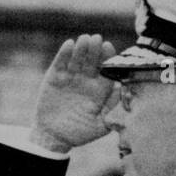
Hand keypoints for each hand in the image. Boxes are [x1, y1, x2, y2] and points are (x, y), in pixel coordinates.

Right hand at [29, 36, 118, 152]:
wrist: (53, 136)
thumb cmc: (79, 133)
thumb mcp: (99, 126)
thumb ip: (111, 111)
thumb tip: (122, 94)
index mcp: (99, 90)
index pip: (105, 71)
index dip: (107, 59)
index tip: (109, 48)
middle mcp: (86, 81)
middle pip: (92, 62)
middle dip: (95, 50)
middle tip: (97, 39)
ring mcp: (70, 77)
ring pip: (77, 59)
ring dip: (81, 48)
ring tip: (85, 39)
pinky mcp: (55, 77)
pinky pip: (60, 62)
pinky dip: (64, 53)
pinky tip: (70, 44)